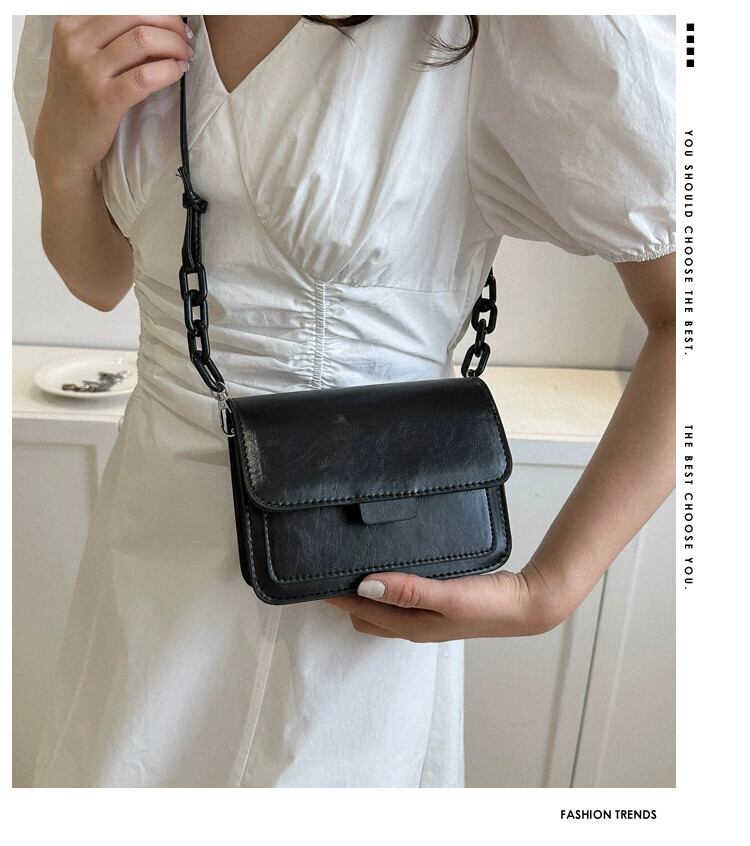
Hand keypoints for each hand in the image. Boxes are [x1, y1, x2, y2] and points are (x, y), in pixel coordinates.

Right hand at [34, 16, 191, 176]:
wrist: (62, 142)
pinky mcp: (103, 100)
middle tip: (186, 40)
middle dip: (170, 24)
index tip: (174, 23)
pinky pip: (145, 76)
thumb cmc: (79, 98)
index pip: (123, 5)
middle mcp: (76, 42)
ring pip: (143, 40)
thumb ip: (111, 38)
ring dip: (174, 46)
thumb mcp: (84, 57)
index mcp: (71, 25)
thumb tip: (156, 24)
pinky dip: (169, 70)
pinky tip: (178, 72)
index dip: (157, 11)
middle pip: (136, 15)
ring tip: (185, 57)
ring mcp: (88, 71)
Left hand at [325, 563, 567, 641]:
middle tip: (327, 566)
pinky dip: (386, 583)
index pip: (359, 611)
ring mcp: (425, 614)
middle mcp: (413, 623)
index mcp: (410, 626)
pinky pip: (400, 594)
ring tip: (349, 562)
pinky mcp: (436, 601)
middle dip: (342, 596)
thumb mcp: (447, 595)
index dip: (335, 597)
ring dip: (363, 589)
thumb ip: (408, 590)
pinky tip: (388, 564)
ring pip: (382, 604)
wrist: (526, 604)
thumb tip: (364, 585)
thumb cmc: (488, 603)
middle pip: (364, 613)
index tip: (312, 577)